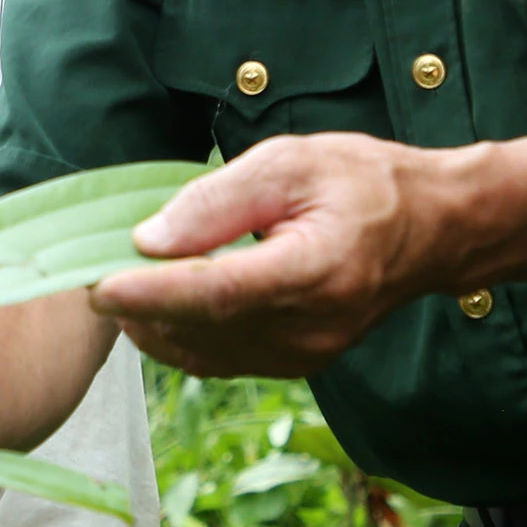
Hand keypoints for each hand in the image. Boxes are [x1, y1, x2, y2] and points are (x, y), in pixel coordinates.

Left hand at [91, 134, 447, 377]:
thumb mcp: (293, 163)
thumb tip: (151, 239)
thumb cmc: (367, 183)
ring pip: (202, 351)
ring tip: (123, 277)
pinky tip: (160, 301)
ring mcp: (303, 355)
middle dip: (137, 302)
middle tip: (91, 264)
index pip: (217, 294)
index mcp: (314, 271)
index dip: (152, 294)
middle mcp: (309, 328)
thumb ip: (219, 199)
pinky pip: (219, 358)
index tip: (98, 286)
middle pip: (200, 328)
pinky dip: (180, 333)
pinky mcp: (295, 364)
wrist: (435, 230)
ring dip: (153, 321)